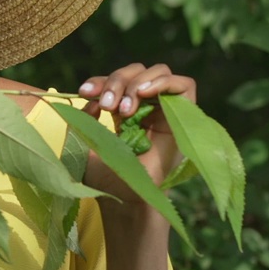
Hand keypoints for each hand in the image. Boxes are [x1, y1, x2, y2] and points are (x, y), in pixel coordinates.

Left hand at [77, 63, 195, 204]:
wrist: (124, 198)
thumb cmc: (104, 176)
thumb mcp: (83, 140)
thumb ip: (83, 117)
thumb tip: (91, 98)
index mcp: (124, 109)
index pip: (116, 80)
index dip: (101, 81)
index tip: (84, 92)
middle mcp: (147, 106)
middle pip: (137, 71)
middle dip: (117, 81)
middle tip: (106, 106)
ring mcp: (166, 110)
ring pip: (159, 72)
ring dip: (136, 83)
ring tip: (123, 110)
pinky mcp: (184, 118)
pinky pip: (185, 85)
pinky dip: (163, 82)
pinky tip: (143, 93)